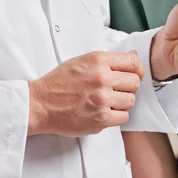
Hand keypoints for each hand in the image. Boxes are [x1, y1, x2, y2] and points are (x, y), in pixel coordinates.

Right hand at [28, 50, 144, 135]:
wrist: (40, 103)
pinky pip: (123, 117)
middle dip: (128, 86)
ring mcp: (101, 100)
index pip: (133, 63)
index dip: (137, 69)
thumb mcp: (83, 60)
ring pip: (130, 101)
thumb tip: (133, 57)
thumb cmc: (60, 81)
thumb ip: (109, 59)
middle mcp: (102, 79)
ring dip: (122, 102)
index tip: (133, 74)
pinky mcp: (100, 120)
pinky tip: (104, 111)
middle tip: (117, 89)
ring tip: (108, 101)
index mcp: (98, 60)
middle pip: (134, 83)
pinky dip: (116, 116)